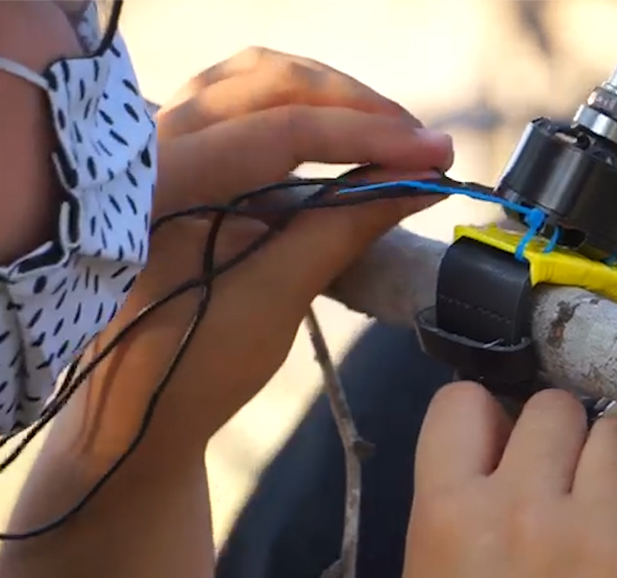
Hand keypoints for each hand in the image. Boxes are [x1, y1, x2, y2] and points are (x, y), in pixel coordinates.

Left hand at [56, 48, 453, 460]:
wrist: (133, 409)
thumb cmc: (194, 365)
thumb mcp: (276, 298)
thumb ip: (346, 226)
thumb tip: (420, 178)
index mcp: (162, 182)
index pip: (280, 130)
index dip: (367, 136)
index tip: (435, 155)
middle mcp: (153, 144)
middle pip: (267, 80)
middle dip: (352, 103)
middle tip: (417, 141)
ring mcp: (163, 145)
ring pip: (256, 82)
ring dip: (330, 100)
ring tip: (389, 135)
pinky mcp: (182, 158)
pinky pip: (247, 105)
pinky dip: (304, 114)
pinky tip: (346, 139)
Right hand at [403, 383, 616, 577]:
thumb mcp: (432, 577)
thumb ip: (453, 502)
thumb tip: (500, 434)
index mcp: (447, 515)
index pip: (461, 404)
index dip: (481, 419)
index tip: (495, 445)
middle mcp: (519, 509)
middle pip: (552, 408)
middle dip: (555, 436)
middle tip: (558, 481)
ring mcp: (593, 534)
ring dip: (614, 456)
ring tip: (609, 498)